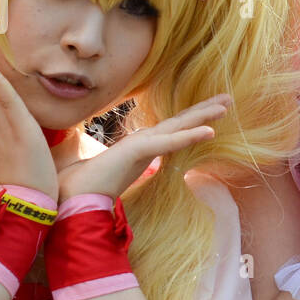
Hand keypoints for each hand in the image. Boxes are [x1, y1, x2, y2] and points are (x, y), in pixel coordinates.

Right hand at [56, 96, 230, 200]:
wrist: (71, 200)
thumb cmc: (85, 188)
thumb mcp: (114, 176)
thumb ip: (124, 169)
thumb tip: (129, 170)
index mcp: (138, 147)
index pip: (170, 130)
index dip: (191, 120)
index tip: (211, 112)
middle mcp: (141, 142)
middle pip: (179, 122)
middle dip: (204, 109)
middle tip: (227, 98)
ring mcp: (139, 145)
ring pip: (177, 126)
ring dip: (203, 115)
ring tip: (226, 105)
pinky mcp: (136, 151)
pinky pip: (168, 142)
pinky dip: (189, 136)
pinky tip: (210, 131)